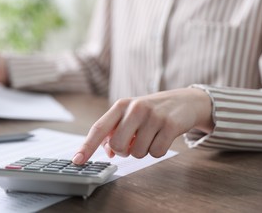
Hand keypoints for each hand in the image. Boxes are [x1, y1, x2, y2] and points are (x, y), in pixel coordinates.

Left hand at [72, 88, 213, 163]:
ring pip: (137, 152)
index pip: (99, 128)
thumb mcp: (131, 115)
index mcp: (121, 105)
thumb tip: (109, 152)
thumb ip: (116, 131)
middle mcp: (135, 108)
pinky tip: (162, 137)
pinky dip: (157, 151)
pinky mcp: (170, 125)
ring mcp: (153, 116)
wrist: (185, 101)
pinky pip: (156, 153)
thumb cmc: (151, 111)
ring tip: (151, 136)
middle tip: (133, 143)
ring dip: (143, 150)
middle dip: (124, 151)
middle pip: (117, 145)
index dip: (87, 146)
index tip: (77, 160)